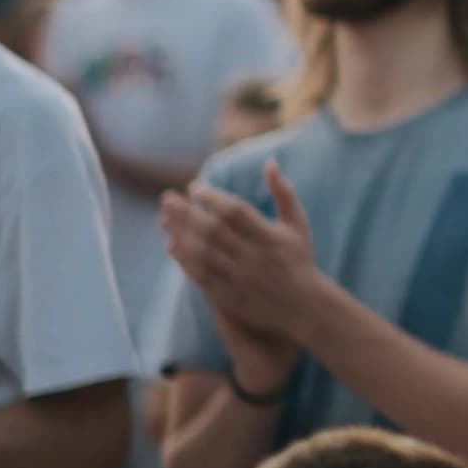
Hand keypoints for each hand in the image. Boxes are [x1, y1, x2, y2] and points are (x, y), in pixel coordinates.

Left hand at [163, 165, 329, 357]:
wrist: (303, 306)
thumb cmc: (299, 258)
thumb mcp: (297, 224)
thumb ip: (283, 192)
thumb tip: (270, 161)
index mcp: (272, 237)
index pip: (236, 212)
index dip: (213, 198)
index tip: (194, 187)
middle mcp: (255, 258)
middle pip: (214, 230)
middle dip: (187, 212)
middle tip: (167, 198)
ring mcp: (241, 279)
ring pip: (203, 253)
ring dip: (180, 234)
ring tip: (164, 218)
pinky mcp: (229, 297)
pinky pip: (200, 275)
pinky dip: (184, 259)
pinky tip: (172, 245)